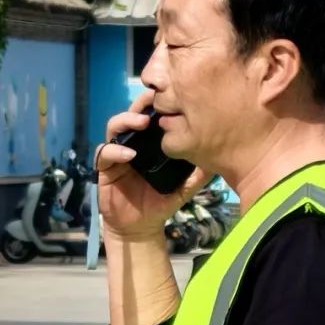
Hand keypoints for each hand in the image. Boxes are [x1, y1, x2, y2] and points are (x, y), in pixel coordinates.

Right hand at [95, 89, 210, 238]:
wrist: (140, 228)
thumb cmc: (161, 203)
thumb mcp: (185, 186)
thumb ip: (199, 172)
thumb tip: (219, 156)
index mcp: (151, 142)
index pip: (152, 114)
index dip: (159, 102)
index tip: (172, 96)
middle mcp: (133, 143)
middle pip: (132, 113)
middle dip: (141, 104)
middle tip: (154, 100)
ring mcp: (117, 153)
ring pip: (114, 126)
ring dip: (127, 120)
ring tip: (143, 122)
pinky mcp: (105, 167)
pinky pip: (104, 153)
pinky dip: (115, 150)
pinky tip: (130, 155)